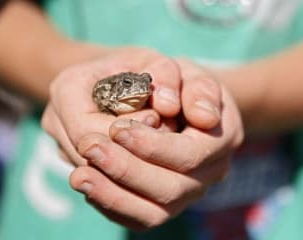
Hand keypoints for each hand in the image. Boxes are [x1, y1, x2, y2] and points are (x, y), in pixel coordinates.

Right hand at [41, 47, 182, 164]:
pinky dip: (126, 167)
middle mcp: (55, 120)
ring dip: (131, 163)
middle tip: (162, 134)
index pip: (88, 131)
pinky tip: (147, 155)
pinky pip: (99, 175)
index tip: (157, 118)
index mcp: (66, 90)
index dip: (126, 133)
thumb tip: (169, 106)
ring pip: (96, 171)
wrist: (115, 76)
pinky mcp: (72, 159)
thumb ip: (166, 76)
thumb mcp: (156, 61)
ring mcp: (61, 143)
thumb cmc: (137, 67)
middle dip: (131, 152)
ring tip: (156, 141)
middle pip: (91, 156)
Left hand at [69, 59, 243, 229]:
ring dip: (113, 195)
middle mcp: (210, 172)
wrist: (178, 101)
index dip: (153, 147)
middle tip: (89, 146)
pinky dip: (111, 205)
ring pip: (154, 213)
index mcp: (223, 134)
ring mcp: (188, 192)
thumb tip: (201, 117)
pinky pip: (139, 218)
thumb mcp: (186, 70)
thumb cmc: (179, 83)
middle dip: (127, 170)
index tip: (117, 129)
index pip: (190, 155)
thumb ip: (193, 86)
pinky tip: (87, 184)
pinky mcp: (164, 204)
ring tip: (79, 176)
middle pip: (171, 189)